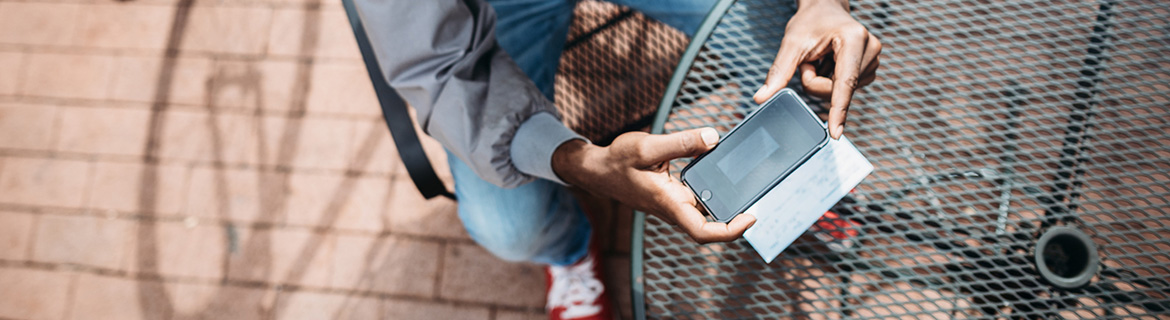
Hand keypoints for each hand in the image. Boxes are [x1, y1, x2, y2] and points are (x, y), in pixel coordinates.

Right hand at [552, 128, 756, 242]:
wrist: (597, 169)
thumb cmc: (617, 161)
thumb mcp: (647, 145)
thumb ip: (682, 142)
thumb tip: (713, 138)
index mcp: (669, 203)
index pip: (703, 231)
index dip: (730, 231)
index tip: (751, 218)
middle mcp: (674, 208)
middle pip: (711, 224)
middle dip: (737, 216)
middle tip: (760, 196)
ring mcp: (674, 204)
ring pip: (706, 212)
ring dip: (727, 204)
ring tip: (749, 185)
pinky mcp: (673, 195)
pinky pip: (699, 198)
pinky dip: (714, 190)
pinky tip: (723, 173)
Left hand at [753, 0, 881, 138]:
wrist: (825, 9)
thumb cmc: (810, 21)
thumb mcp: (791, 43)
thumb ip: (778, 72)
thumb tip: (761, 98)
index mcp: (854, 39)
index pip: (844, 83)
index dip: (838, 110)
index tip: (835, 133)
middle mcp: (871, 50)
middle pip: (837, 91)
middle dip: (816, 82)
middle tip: (811, 60)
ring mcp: (874, 61)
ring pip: (840, 94)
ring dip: (824, 81)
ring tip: (822, 59)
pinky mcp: (870, 70)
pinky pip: (845, 91)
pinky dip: (832, 82)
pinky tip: (830, 64)